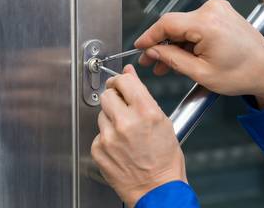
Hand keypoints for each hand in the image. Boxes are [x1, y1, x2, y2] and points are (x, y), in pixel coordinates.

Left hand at [91, 65, 186, 206]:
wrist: (157, 189)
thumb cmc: (165, 160)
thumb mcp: (163, 121)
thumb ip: (143, 95)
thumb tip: (129, 75)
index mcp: (145, 112)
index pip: (123, 81)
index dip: (122, 80)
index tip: (122, 82)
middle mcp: (125, 122)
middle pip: (107, 94)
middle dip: (115, 98)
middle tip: (123, 107)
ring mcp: (109, 137)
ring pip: (101, 113)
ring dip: (111, 118)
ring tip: (126, 132)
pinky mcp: (98, 149)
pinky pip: (98, 133)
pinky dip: (107, 136)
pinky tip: (120, 145)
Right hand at [134, 0, 263, 106]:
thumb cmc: (242, 74)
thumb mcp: (201, 73)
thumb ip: (173, 59)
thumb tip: (153, 51)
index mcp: (207, 23)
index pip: (166, 23)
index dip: (149, 36)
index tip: (139, 47)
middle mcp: (213, 10)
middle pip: (175, 24)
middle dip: (162, 44)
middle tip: (151, 62)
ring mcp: (219, 10)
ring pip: (185, 26)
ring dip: (175, 44)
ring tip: (166, 65)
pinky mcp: (223, 14)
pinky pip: (197, 25)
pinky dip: (188, 40)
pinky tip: (182, 55)